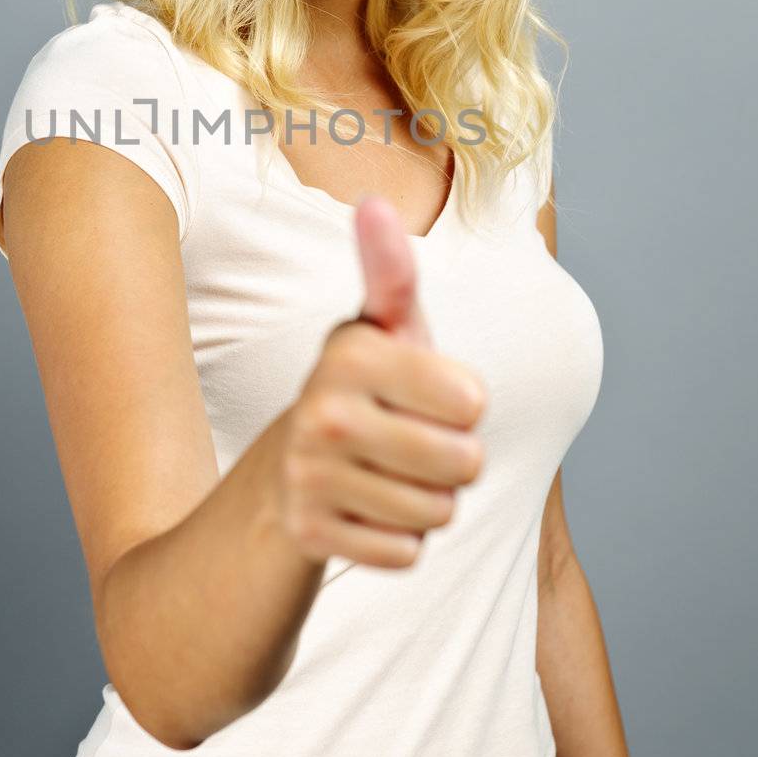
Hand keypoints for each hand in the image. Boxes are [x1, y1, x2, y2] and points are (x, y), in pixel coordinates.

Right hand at [275, 194, 487, 570]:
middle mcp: (321, 411)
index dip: (464, 405)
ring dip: (427, 502)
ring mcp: (309, 475)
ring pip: (439, 513)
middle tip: (410, 442)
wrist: (285, 472)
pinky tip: (365, 512)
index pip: (472, 402)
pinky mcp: (309, 534)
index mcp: (350, 353)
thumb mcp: (383, 330)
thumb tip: (372, 202)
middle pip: (464, 463)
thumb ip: (390, 273)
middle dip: (453, 461)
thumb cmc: (363, 390)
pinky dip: (398, 541)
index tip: (427, 392)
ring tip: (387, 476)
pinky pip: (407, 554)